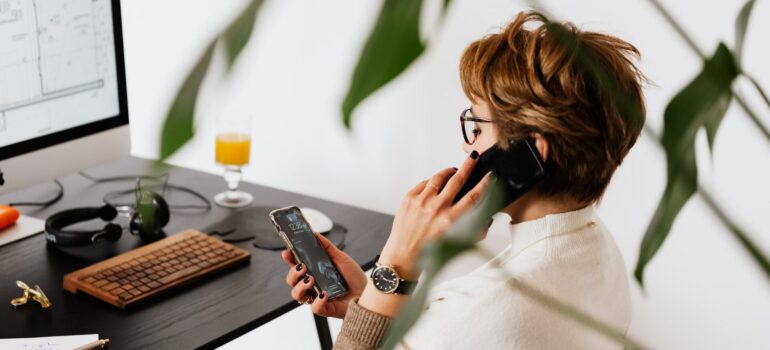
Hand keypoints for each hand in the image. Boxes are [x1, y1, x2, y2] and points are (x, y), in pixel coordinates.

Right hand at [281, 233, 366, 317]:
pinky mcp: (324, 309)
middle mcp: (313, 285)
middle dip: (293, 273)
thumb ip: (328, 247)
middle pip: (292, 281)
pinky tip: (325, 294)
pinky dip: (318, 301)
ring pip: (297, 294)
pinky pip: (314, 308)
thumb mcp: (342, 259)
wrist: (367, 293)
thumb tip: (316, 235)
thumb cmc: (354, 278)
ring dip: (300, 286)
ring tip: (311, 279)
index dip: (289, 259)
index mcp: (314, 272)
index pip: (296, 265)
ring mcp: (316, 297)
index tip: (287, 252)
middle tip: (302, 267)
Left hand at [379, 152, 490, 279]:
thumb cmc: (429, 252)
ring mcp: (421, 202)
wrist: (403, 256)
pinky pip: (424, 183)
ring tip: (453, 171)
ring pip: (438, 178)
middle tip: (473, 157)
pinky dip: (431, 183)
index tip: (490, 176)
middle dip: (468, 166)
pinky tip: (434, 187)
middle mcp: (436, 209)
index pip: (473, 197)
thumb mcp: (456, 242)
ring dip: (448, 172)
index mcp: (450, 220)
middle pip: (457, 180)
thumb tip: (484, 215)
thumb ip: (472, 228)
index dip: (484, 184)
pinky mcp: (409, 199)